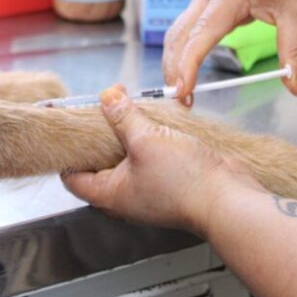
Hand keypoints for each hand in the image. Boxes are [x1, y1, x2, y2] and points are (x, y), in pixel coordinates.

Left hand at [62, 86, 262, 235]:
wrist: (228, 199)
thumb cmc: (184, 180)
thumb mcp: (145, 139)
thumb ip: (123, 117)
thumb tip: (107, 97)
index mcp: (109, 195)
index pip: (72, 178)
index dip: (68, 153)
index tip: (68, 128)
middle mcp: (125, 197)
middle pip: (99, 165)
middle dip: (99, 136)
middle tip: (101, 110)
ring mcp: (147, 192)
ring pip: (126, 160)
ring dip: (126, 136)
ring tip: (127, 109)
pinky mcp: (168, 183)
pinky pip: (149, 160)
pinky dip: (147, 142)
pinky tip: (153, 122)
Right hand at [162, 0, 296, 102]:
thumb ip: (294, 54)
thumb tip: (296, 89)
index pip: (201, 35)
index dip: (188, 65)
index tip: (183, 92)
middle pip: (178, 35)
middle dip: (174, 69)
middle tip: (181, 101)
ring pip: (176, 32)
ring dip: (173, 61)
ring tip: (181, 91)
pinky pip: (185, 27)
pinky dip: (181, 50)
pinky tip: (186, 70)